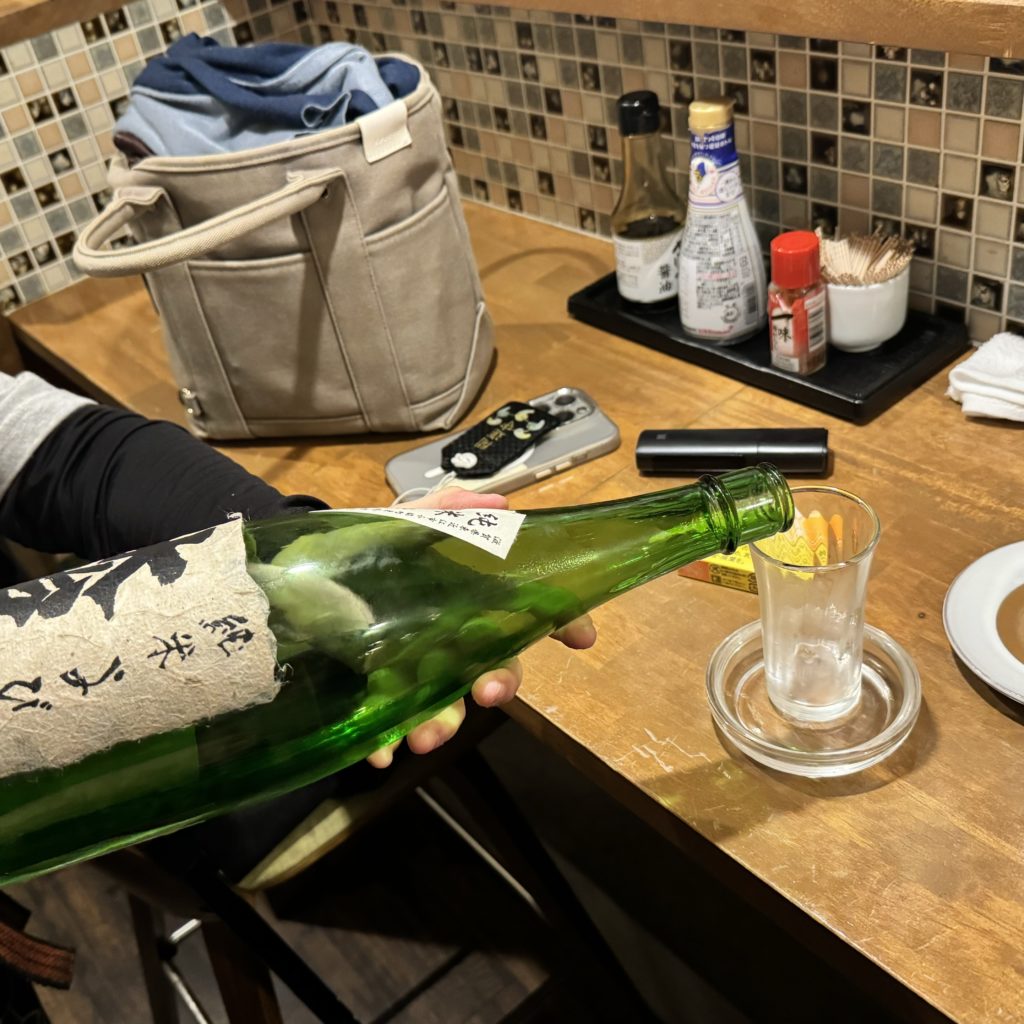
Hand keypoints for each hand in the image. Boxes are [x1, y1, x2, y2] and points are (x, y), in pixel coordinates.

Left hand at [367, 486, 595, 766]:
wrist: (281, 584)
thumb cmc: (349, 552)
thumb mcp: (395, 523)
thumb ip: (446, 512)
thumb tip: (501, 504)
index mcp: (462, 593)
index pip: (523, 607)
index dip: (558, 620)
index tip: (581, 640)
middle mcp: (447, 634)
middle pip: (493, 664)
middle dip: (500, 682)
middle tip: (488, 693)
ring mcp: (413, 668)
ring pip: (448, 702)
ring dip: (445, 722)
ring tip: (425, 736)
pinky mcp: (375, 695)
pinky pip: (391, 726)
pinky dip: (389, 742)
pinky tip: (381, 753)